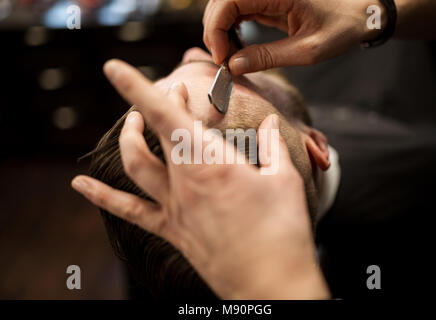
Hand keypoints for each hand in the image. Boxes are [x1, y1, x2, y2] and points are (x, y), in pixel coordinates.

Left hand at [71, 59, 329, 298]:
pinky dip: (101, 196)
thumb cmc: (283, 231)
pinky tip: (78, 185)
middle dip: (152, 104)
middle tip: (170, 87)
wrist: (270, 284)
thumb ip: (273, 146)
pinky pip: (129, 211)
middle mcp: (185, 182)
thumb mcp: (286, 180)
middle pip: (155, 132)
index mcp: (213, 163)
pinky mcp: (172, 231)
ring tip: (129, 123)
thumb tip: (270, 124)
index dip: (138, 88)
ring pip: (135, 165)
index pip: (167, 115)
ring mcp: (174, 208)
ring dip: (128, 139)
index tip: (114, 67)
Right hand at [203, 0, 384, 74]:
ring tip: (232, 56)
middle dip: (215, 32)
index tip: (222, 59)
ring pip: (224, 5)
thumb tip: (233, 66)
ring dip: (221, 31)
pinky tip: (238, 46)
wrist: (359, 12)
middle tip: (225, 62)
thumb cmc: (341, 27)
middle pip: (220, 2)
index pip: (228, 1)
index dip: (216, 30)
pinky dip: (230, 29)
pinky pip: (236, 9)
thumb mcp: (307, 50)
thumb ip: (268, 57)